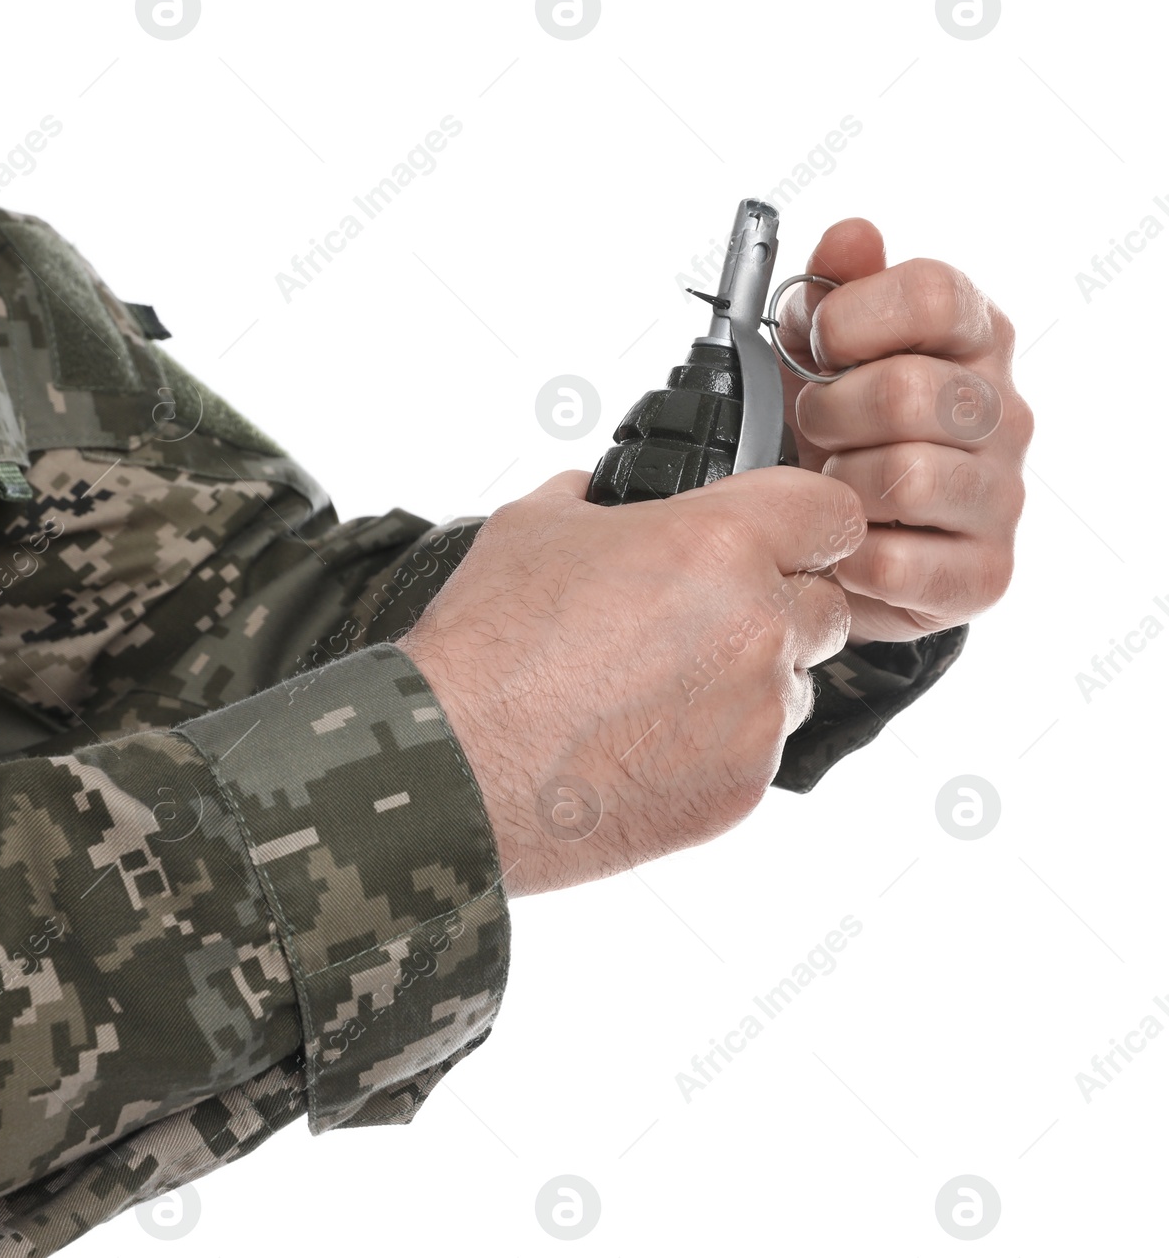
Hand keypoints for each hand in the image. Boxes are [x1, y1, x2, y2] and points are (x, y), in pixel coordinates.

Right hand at [400, 467, 863, 896]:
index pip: (832, 516)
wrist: (457, 766)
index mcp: (719, 546)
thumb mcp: (533, 526)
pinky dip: (716, 744)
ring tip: (655, 689)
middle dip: (775, 605)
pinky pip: (757, 751)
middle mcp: (758, 629)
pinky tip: (641, 739)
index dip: (805, 523)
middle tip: (695, 621)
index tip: (785, 537)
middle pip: (824, 604)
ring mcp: (756, 717)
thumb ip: (596, 500)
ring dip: (748, 678)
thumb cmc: (487, 647)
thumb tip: (603, 498)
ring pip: (793, 683)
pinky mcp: (742, 790)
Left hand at [775, 220, 1033, 643]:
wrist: (843, 536)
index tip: (818, 343)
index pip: (933, 293)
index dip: (854, 317)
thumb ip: (831, 289)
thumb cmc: (839, 431)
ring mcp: (1002, 495)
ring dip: (840, 486)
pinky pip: (898, 563)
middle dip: (832, 411)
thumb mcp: (818, 353)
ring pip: (908, 477)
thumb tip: (851, 238)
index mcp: (973, 338)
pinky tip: (843, 544)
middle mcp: (1002, 412)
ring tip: (830, 487)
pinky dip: (848, 557)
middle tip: (813, 429)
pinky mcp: (984, 573)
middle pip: (911, 391)